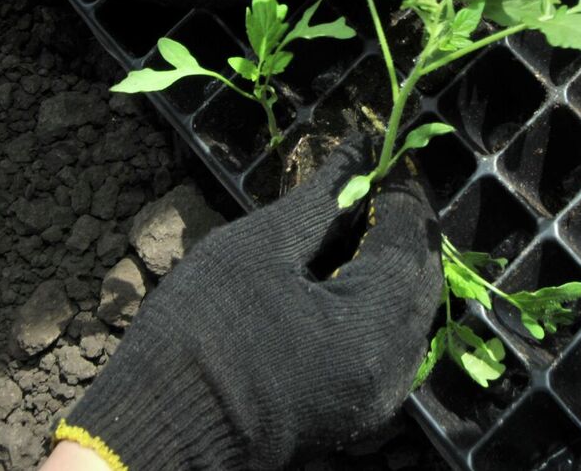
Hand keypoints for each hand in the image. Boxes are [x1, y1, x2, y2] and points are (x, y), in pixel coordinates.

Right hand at [54, 146, 441, 469]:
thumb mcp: (259, 247)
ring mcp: (380, 396)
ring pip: (409, 308)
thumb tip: (358, 150)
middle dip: (397, 223)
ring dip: (387, 260)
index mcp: (373, 324)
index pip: (409, 233)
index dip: (395, 185)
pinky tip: (338, 272)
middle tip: (358, 184)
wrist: (160, 428)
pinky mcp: (359, 409)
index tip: (370, 153)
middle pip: (420, 273)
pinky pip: (390, 341)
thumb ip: (321, 198)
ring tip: (344, 222)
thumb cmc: (201, 331)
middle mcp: (395, 367)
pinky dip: (375, 299)